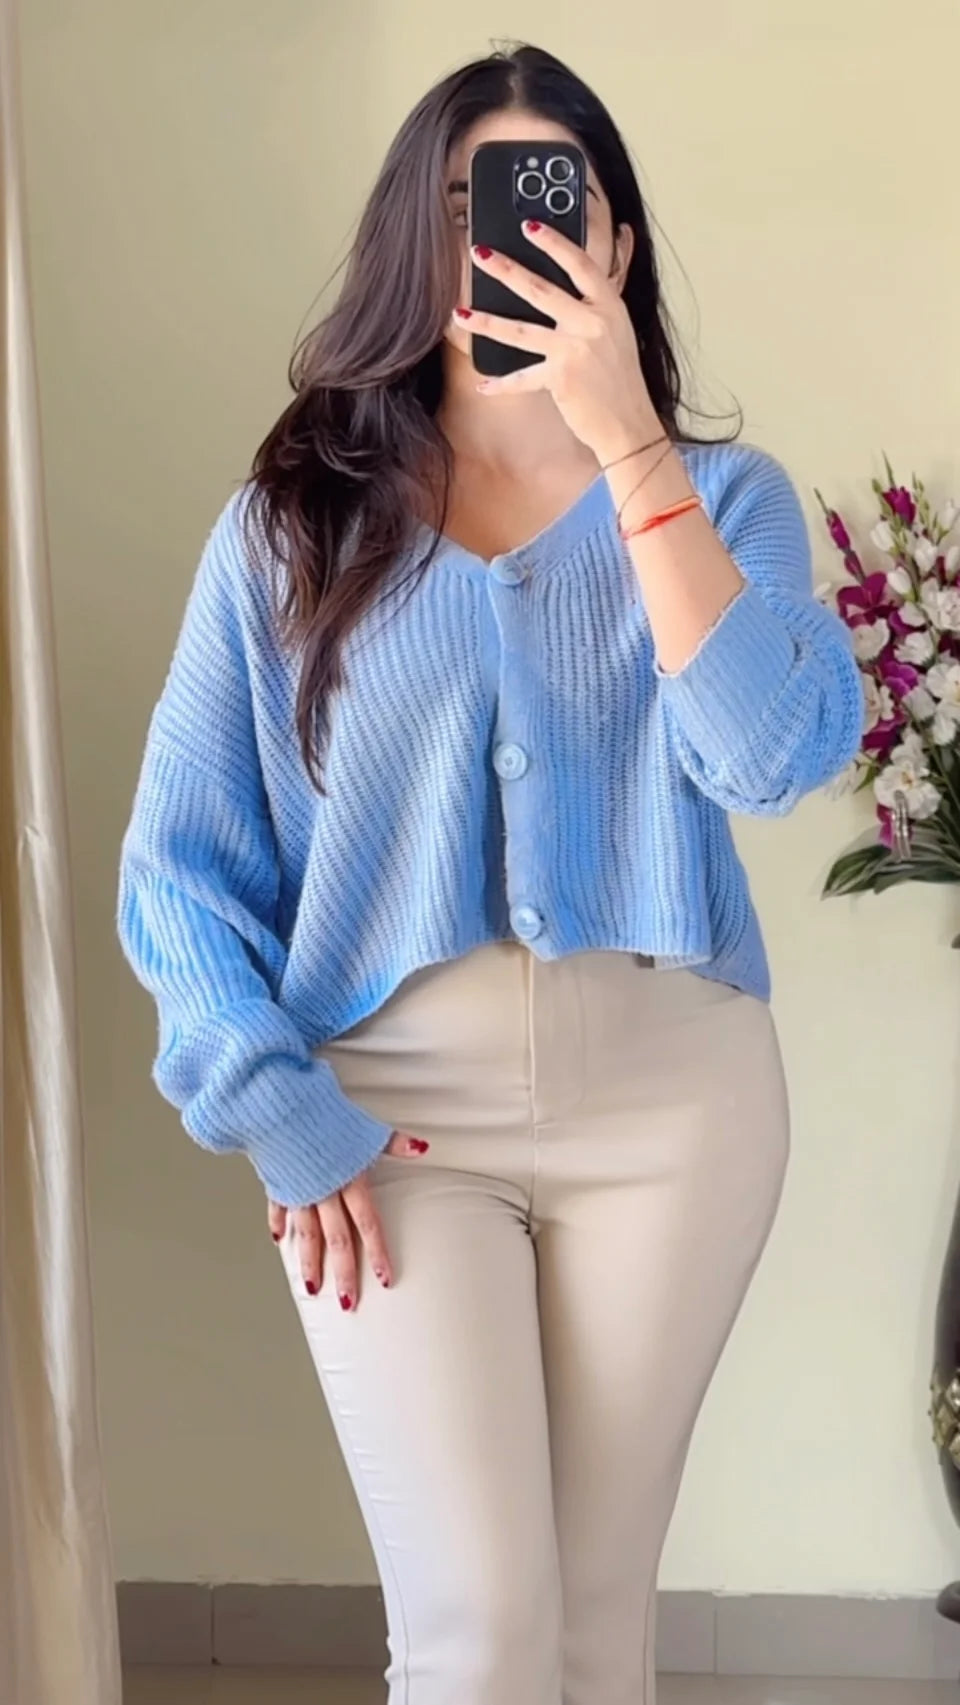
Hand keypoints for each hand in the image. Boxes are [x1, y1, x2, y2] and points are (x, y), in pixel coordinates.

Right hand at [267, 1129, 428, 1310]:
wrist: (276, 1105)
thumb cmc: (322, 1113)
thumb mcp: (362, 1128)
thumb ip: (393, 1143)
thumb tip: (422, 1146)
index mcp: (348, 1181)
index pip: (367, 1225)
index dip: (376, 1253)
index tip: (383, 1279)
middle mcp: (323, 1193)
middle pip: (336, 1240)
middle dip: (343, 1274)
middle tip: (349, 1303)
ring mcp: (298, 1191)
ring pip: (305, 1235)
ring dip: (309, 1263)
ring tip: (313, 1288)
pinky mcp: (277, 1182)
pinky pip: (278, 1209)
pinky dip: (279, 1224)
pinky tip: (279, 1241)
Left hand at [457, 224, 659, 463]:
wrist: (630, 423)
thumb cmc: (621, 377)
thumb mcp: (617, 331)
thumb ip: (596, 302)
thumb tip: (575, 275)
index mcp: (610, 305)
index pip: (580, 263)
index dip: (554, 242)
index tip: (528, 225)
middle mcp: (593, 323)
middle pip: (541, 290)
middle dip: (506, 269)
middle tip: (478, 253)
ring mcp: (575, 351)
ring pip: (521, 331)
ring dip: (486, 321)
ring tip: (460, 313)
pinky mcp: (561, 379)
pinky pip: (523, 378)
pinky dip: (502, 384)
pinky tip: (482, 385)